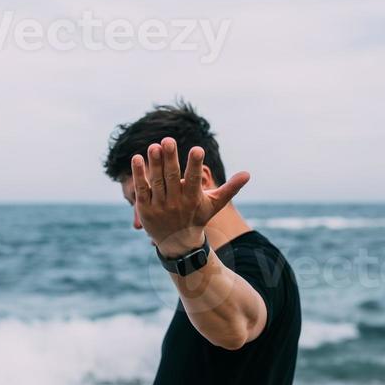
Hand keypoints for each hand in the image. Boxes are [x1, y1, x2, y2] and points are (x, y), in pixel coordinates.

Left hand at [131, 138, 249, 256]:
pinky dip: (138, 175)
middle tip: (168, 140)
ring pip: (156, 182)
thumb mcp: (214, 204)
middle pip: (172, 177)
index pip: (194, 180)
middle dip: (170, 159)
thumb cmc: (197, 218)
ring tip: (154, 146)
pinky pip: (141, 189)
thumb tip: (248, 174)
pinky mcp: (144, 208)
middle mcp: (175, 202)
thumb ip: (230, 188)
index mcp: (193, 199)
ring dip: (154, 164)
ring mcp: (159, 206)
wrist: (178, 244)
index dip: (195, 165)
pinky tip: (137, 158)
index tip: (197, 149)